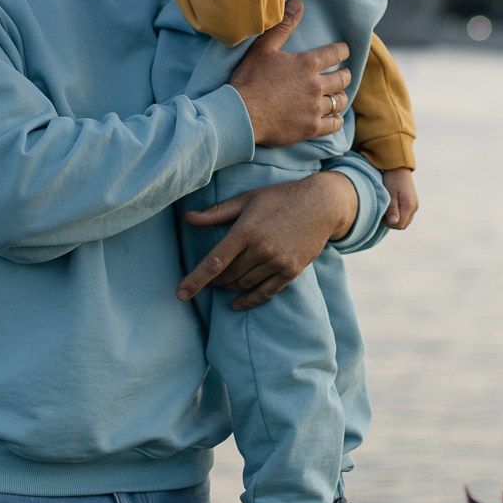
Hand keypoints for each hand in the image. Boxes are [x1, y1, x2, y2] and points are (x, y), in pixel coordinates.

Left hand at [176, 170, 359, 308]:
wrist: (321, 205)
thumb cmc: (279, 198)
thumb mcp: (247, 199)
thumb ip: (216, 212)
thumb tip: (187, 218)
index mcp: (246, 230)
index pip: (215, 261)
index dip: (196, 279)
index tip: (181, 293)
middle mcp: (262, 249)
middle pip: (228, 276)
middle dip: (213, 281)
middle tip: (207, 279)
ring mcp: (278, 262)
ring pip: (244, 284)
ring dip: (229, 288)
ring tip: (222, 284)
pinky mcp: (291, 271)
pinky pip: (265, 293)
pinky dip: (249, 300)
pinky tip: (237, 304)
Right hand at [229, 0, 350, 147]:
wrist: (241, 114)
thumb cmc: (250, 79)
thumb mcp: (263, 47)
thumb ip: (283, 25)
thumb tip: (298, 3)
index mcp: (307, 64)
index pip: (336, 53)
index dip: (342, 51)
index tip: (343, 51)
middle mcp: (316, 85)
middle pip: (342, 78)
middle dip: (344, 74)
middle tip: (343, 74)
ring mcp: (315, 108)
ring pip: (339, 101)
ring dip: (340, 97)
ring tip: (336, 96)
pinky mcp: (311, 128)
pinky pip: (334, 124)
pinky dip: (336, 120)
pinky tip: (333, 117)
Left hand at [382, 168, 417, 229]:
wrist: (399, 167)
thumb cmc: (392, 180)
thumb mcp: (390, 194)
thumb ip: (392, 210)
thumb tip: (394, 223)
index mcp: (409, 206)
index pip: (399, 225)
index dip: (389, 223)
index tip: (382, 215)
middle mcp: (415, 207)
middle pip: (403, 225)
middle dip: (392, 223)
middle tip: (384, 213)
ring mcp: (415, 205)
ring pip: (405, 221)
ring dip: (396, 219)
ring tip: (387, 209)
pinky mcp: (413, 203)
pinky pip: (406, 215)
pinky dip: (399, 215)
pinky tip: (392, 208)